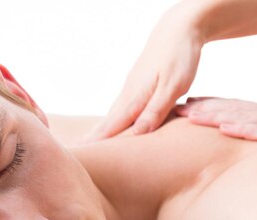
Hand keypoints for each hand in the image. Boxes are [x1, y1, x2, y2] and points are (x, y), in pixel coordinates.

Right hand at [87, 4, 202, 139]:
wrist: (178, 29)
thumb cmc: (180, 58)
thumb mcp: (173, 86)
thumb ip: (156, 110)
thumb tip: (137, 132)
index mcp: (136, 96)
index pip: (114, 124)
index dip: (99, 140)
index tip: (82, 153)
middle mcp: (129, 93)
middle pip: (108, 120)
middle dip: (94, 137)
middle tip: (76, 152)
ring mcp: (132, 88)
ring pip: (114, 113)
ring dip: (101, 128)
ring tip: (88, 141)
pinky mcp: (138, 85)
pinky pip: (122, 107)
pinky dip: (113, 119)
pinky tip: (112, 123)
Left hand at [176, 98, 256, 176]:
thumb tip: (236, 153)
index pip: (232, 110)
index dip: (206, 108)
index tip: (180, 109)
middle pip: (231, 110)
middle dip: (202, 109)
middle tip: (175, 110)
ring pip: (244, 117)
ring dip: (216, 115)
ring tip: (192, 116)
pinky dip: (246, 129)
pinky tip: (226, 129)